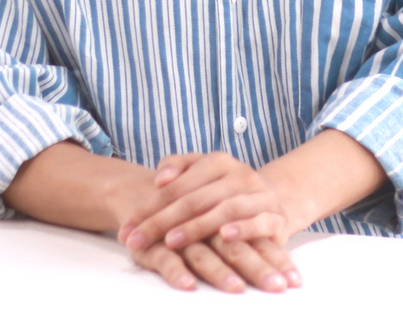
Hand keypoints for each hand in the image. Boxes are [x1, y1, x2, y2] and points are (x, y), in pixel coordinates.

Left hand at [117, 151, 302, 292]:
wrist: (276, 198)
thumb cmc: (227, 190)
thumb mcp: (203, 172)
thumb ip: (178, 167)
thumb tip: (159, 177)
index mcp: (219, 161)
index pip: (178, 184)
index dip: (149, 206)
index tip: (126, 229)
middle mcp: (240, 175)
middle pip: (196, 198)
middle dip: (162, 222)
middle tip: (136, 242)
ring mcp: (259, 195)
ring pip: (226, 209)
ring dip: (197, 227)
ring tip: (171, 242)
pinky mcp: (275, 217)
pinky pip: (259, 222)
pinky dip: (242, 228)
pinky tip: (224, 236)